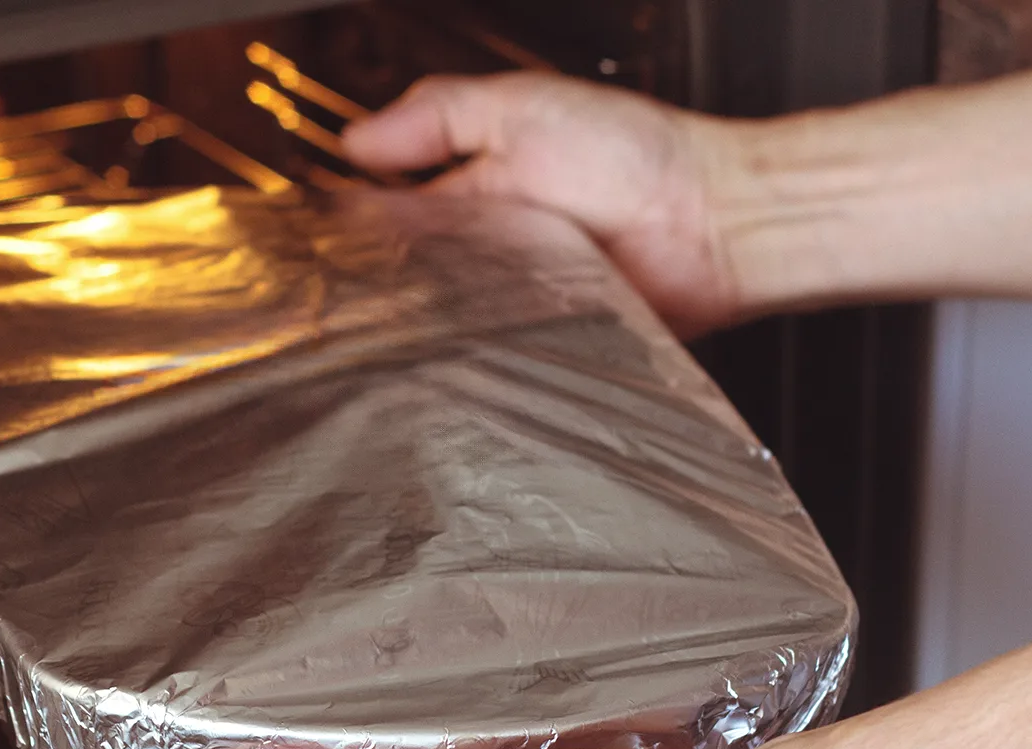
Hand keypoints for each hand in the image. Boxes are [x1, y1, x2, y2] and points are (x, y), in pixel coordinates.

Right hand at [343, 73, 749, 337]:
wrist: (714, 225)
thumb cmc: (638, 157)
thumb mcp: (522, 108)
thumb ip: (439, 116)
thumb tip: (354, 142)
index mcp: (475, 185)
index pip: (390, 210)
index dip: (351, 222)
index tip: (317, 233)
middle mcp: (490, 248)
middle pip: (408, 274)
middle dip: (382, 282)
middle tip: (357, 285)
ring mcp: (514, 299)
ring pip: (444, 321)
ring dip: (426, 320)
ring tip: (411, 314)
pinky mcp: (542, 345)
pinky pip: (494, 357)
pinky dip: (476, 355)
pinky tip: (463, 345)